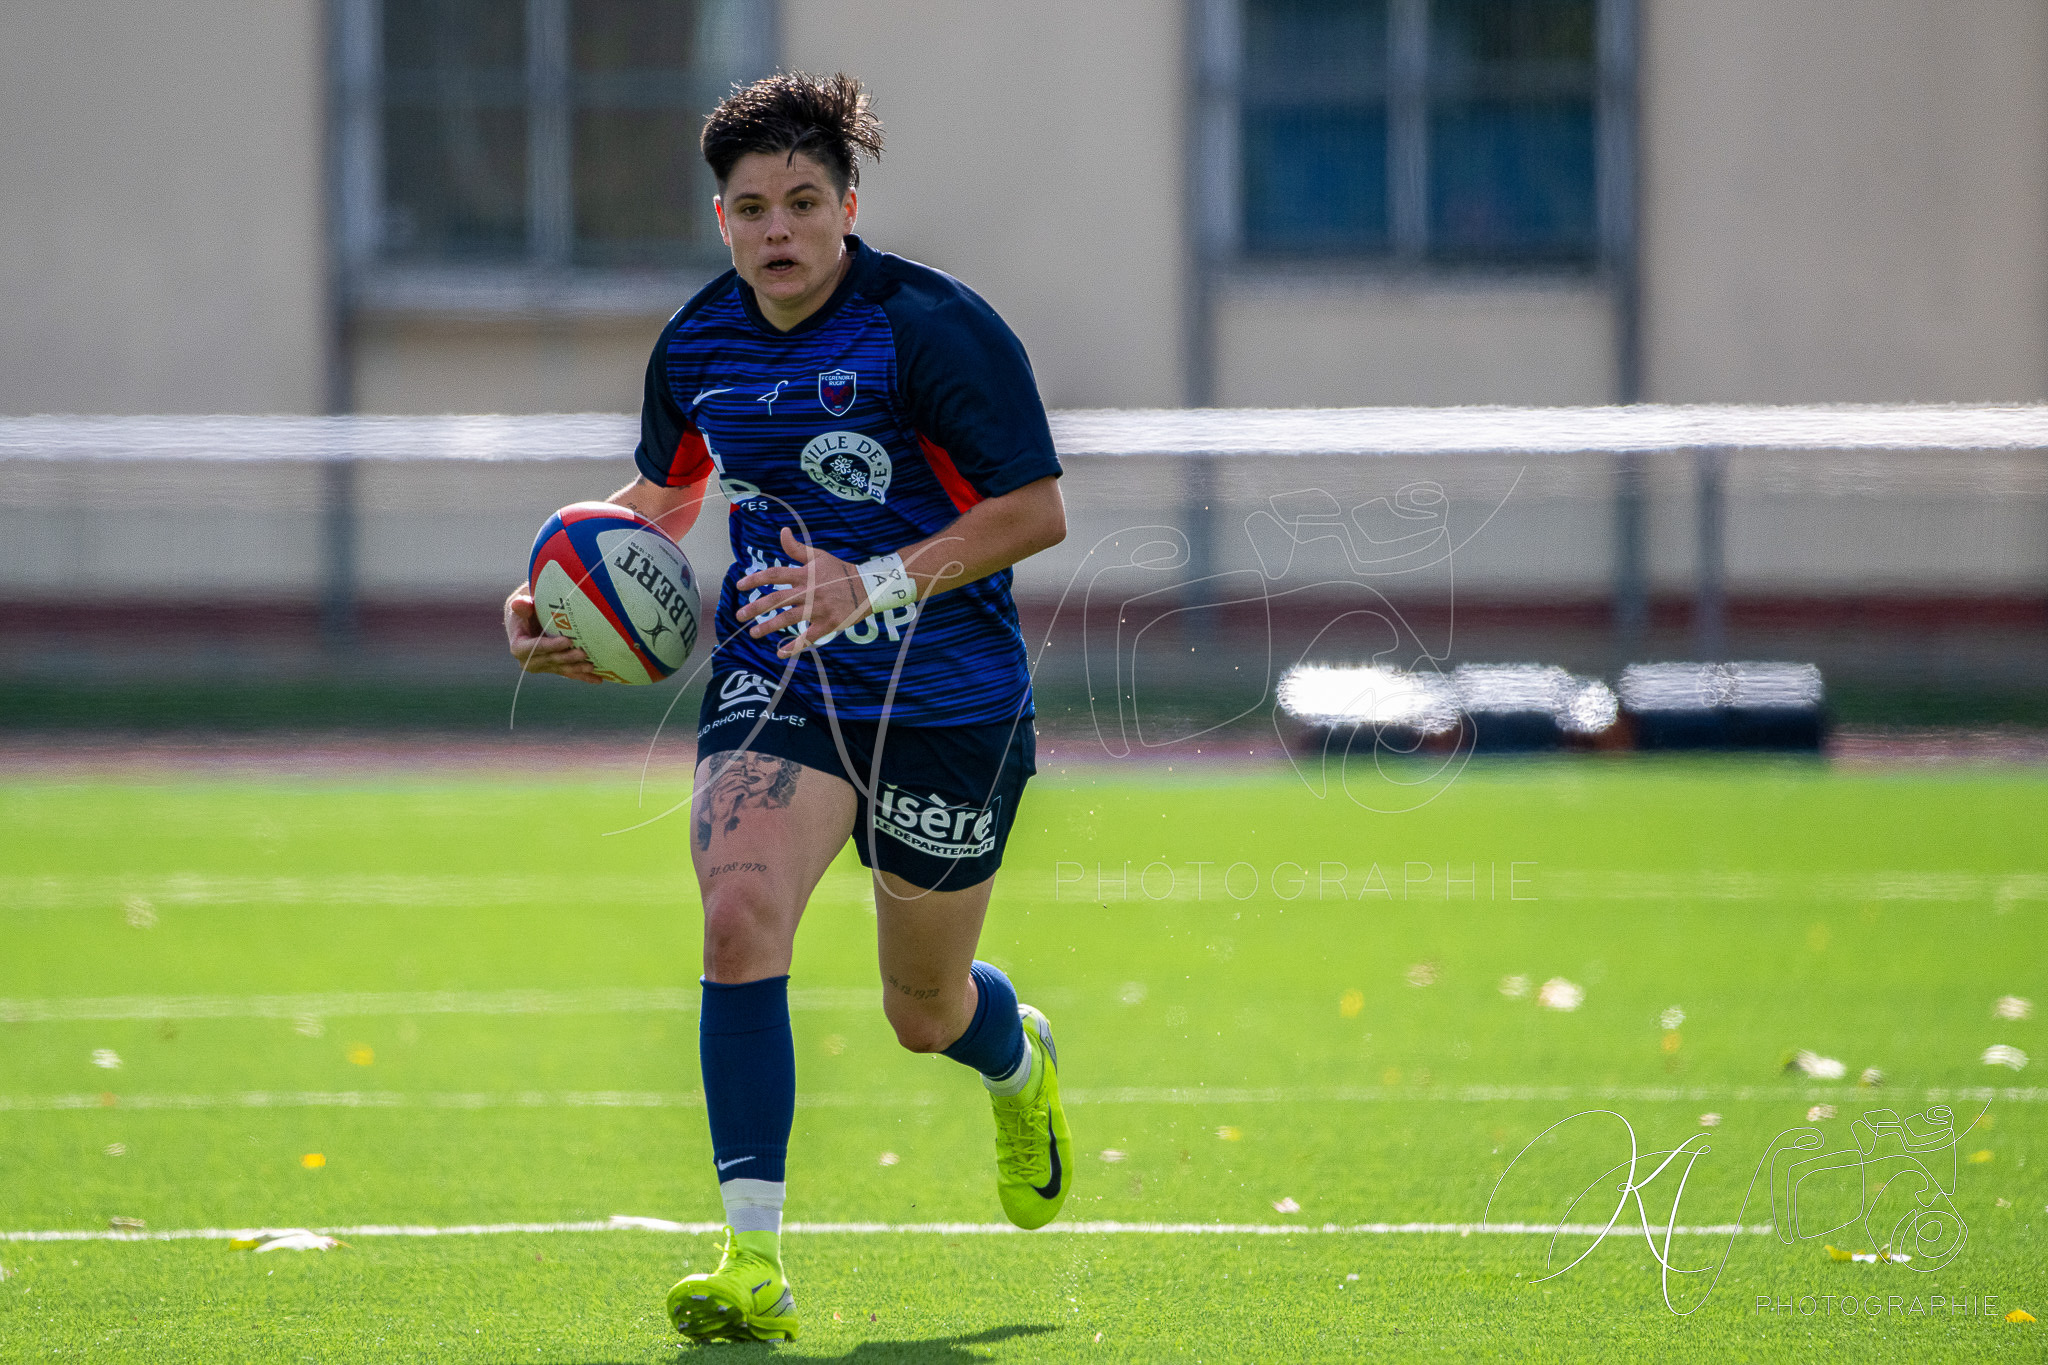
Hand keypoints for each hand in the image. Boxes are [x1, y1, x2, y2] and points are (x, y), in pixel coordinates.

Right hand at [504, 583, 600, 682]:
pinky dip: (584, 676)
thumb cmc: (527, 611)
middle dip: (568, 658)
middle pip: (551, 660)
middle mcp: (529, 661)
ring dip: (577, 669)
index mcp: (519, 647)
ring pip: (562, 669)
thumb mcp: (523, 607)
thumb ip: (523, 607)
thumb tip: (518, 603)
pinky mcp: (555, 669)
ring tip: (591, 666)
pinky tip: (598, 679)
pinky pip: (570, 673)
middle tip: (583, 653)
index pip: (535, 648)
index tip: (567, 641)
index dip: (551, 646)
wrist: (528, 623)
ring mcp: (543, 667)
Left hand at [734, 527, 867, 657]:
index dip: (756, 579)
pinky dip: (794, 646)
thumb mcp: (819, 556)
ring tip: (753, 633)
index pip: (775, 574)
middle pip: (777, 599)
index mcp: (805, 574)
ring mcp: (818, 609)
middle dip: (756, 607)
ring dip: (769, 627)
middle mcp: (809, 591)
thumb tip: (782, 531)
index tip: (739, 585)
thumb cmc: (839, 571)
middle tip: (739, 615)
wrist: (868, 587)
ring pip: (789, 619)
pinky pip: (808, 638)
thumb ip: (797, 548)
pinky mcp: (828, 624)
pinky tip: (780, 653)